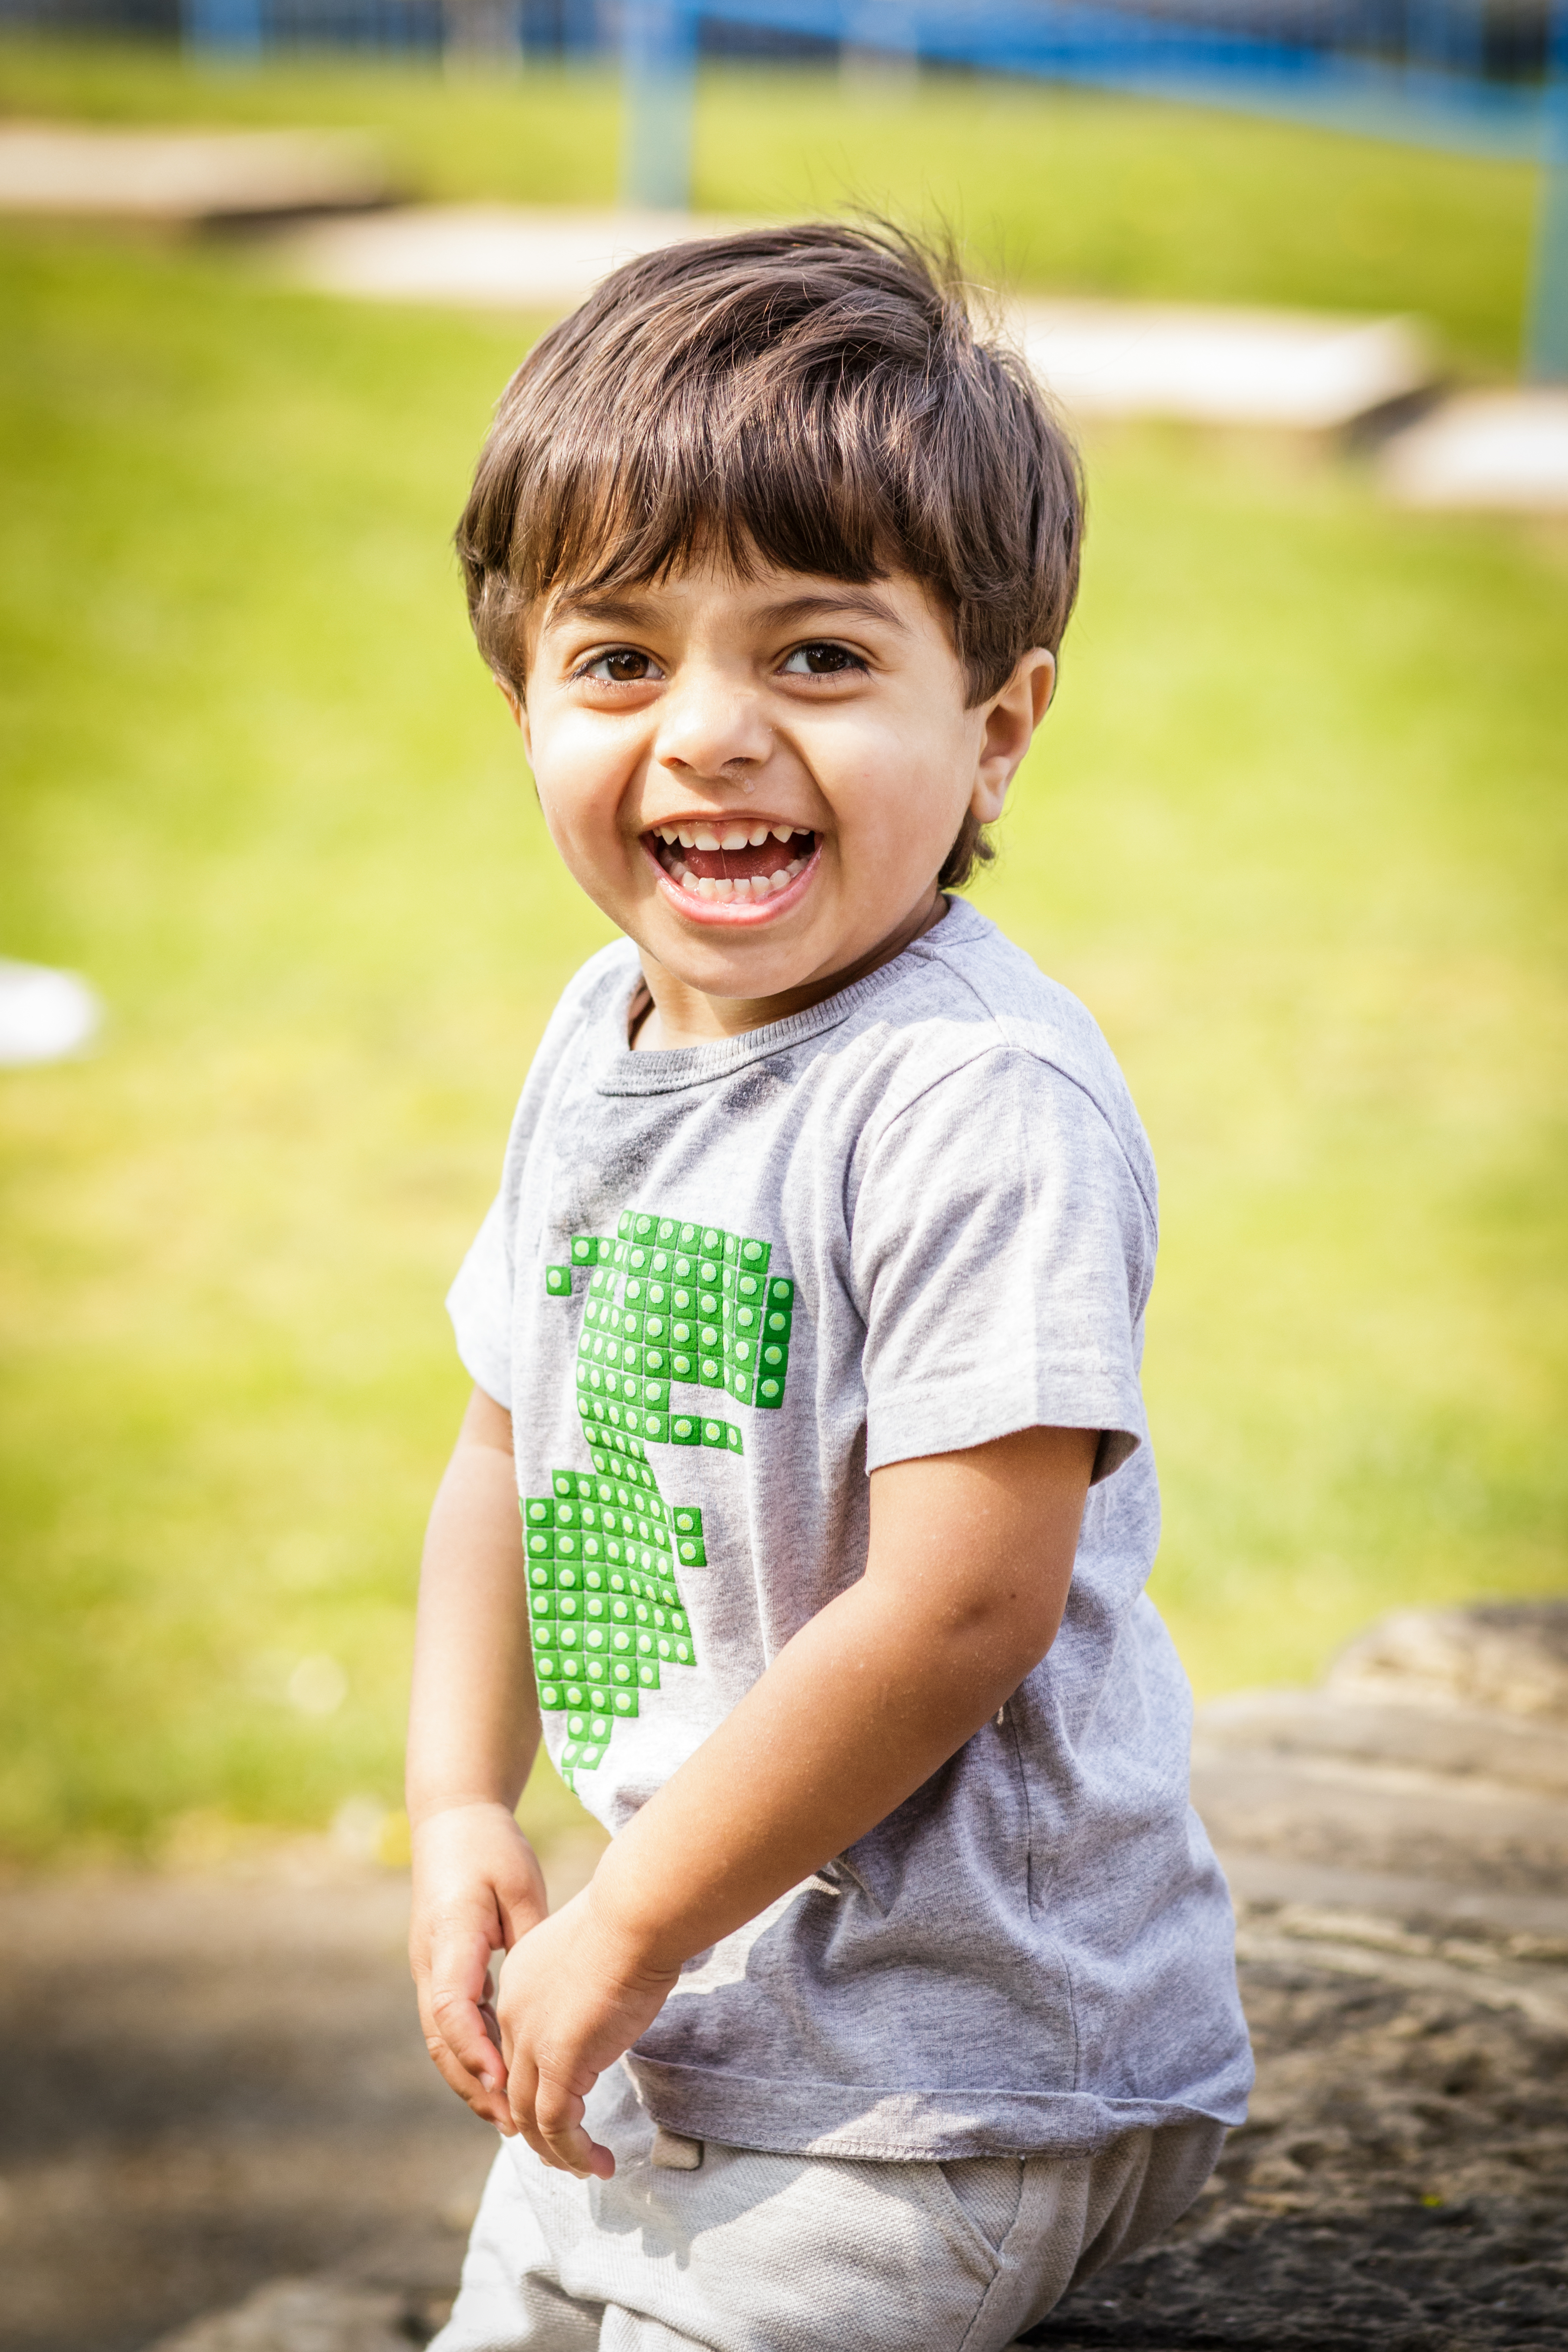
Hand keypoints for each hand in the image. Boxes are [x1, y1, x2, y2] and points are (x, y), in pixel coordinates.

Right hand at [410, 1801, 548, 2130]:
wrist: (451, 1822)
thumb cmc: (491, 1849)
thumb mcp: (520, 1886)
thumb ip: (530, 1939)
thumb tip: (548, 1994)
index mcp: (450, 1938)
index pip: (454, 2006)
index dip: (476, 2050)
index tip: (504, 2082)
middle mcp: (430, 1962)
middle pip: (442, 2039)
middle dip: (475, 2085)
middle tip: (514, 2124)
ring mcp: (429, 1970)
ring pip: (442, 2040)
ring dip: (471, 2080)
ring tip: (510, 2119)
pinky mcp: (439, 1971)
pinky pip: (450, 2025)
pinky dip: (471, 2057)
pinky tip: (500, 2081)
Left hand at [494, 1884, 679, 2177]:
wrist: (634, 1915)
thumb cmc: (631, 1921)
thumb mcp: (597, 1953)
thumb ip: (589, 1982)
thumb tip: (611, 1995)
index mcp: (519, 1981)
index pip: (514, 2046)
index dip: (528, 2083)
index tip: (554, 2105)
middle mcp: (513, 2013)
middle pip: (513, 2086)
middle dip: (535, 2126)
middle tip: (564, 2152)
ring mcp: (531, 2040)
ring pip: (530, 2115)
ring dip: (557, 2151)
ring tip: (587, 2168)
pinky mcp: (558, 2062)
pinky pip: (557, 2125)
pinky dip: (575, 2152)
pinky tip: (600, 2163)